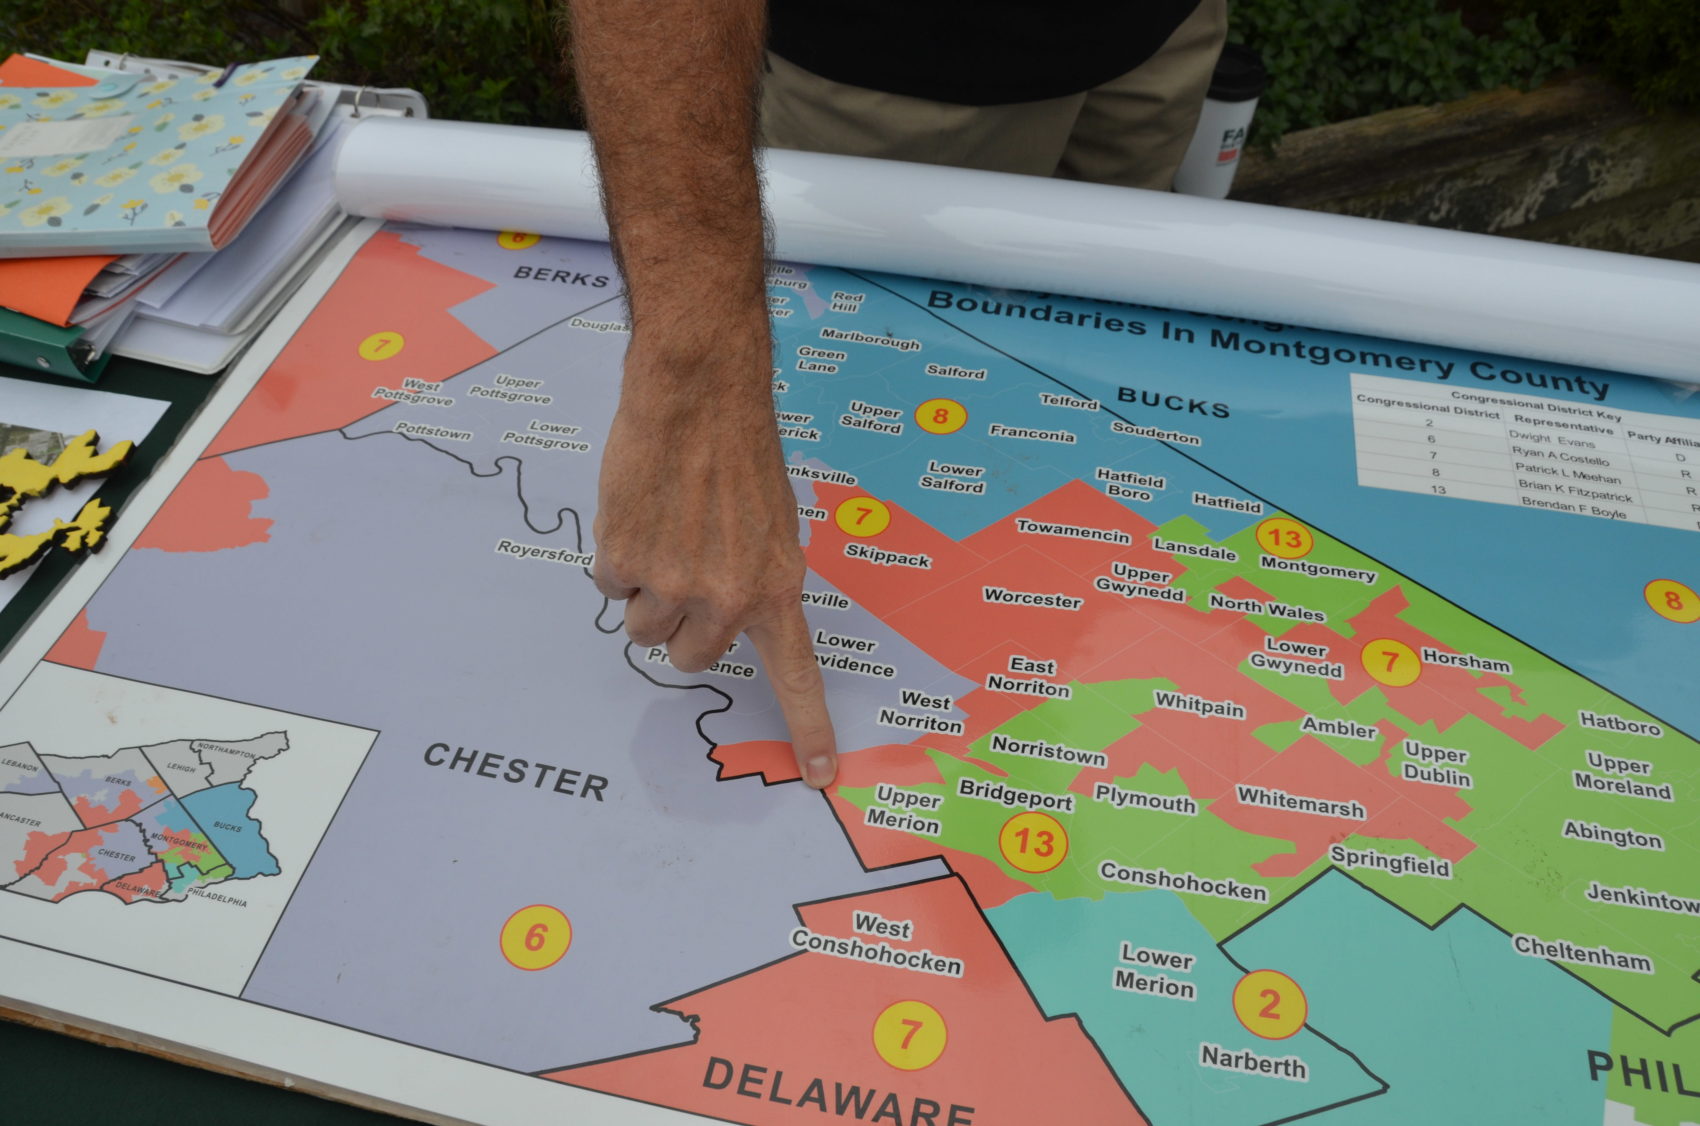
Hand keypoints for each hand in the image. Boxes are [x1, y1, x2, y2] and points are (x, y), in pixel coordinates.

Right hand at [592, 319, 837, 788]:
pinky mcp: (623, 561)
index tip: (821, 776)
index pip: (796, 677)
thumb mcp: (773, 524)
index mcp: (776, 589)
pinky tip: (638, 509)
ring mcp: (672, 584)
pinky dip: (615, 554)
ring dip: (644, 587)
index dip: (809, 729)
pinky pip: (608, 584)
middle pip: (689, 657)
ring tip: (663, 526)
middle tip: (685, 566)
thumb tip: (734, 619)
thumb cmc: (739, 451)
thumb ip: (757, 580)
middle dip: (680, 623)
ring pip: (642, 626)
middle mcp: (727, 598)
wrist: (698, 393)